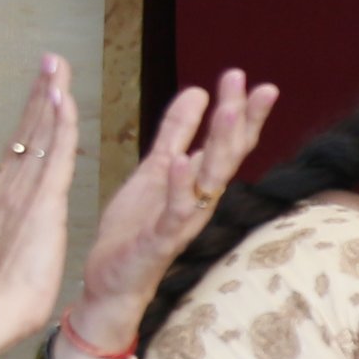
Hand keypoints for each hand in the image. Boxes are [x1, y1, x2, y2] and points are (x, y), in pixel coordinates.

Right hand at [0, 57, 78, 358]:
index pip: (17, 154)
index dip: (28, 123)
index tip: (39, 95)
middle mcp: (5, 189)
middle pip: (26, 133)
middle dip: (39, 95)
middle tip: (50, 62)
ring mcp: (22, 192)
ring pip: (40, 134)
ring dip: (50, 96)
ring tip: (57, 64)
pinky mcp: (43, 201)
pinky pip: (55, 152)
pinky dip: (60, 121)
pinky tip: (63, 95)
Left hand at [69, 70, 277, 354]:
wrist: (111, 282)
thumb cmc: (134, 229)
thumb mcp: (154, 170)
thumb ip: (176, 133)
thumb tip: (198, 91)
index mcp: (198, 183)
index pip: (228, 143)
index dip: (240, 111)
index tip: (245, 76)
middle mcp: (199, 201)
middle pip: (227, 157)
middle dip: (239, 119)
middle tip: (246, 83)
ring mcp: (182, 222)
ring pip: (210, 182)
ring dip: (220, 147)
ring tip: (227, 112)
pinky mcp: (159, 242)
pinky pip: (174, 213)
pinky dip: (179, 187)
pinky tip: (180, 161)